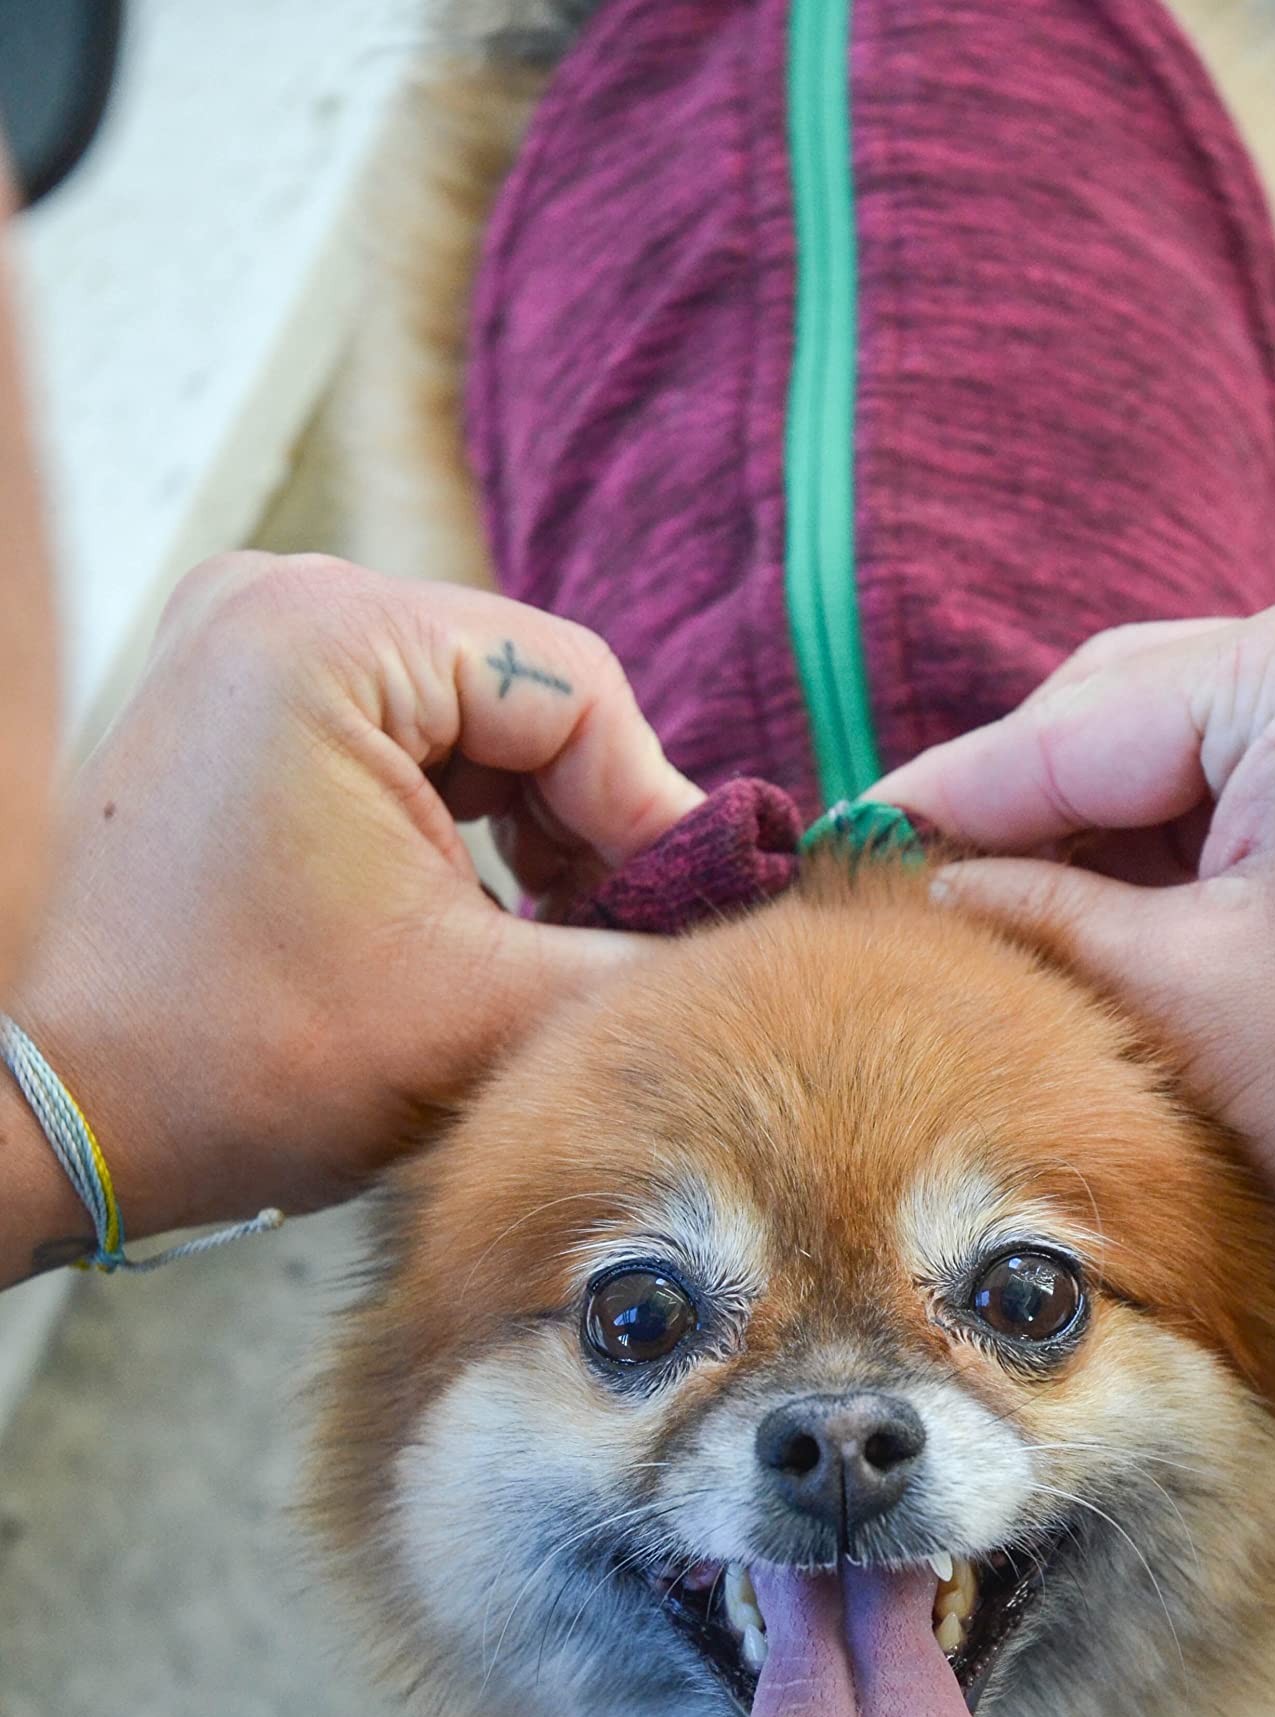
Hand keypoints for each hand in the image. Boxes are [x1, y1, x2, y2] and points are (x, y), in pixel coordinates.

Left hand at [8, 554, 698, 1246]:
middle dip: (593, 827)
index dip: (654, 815)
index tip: (694, 927)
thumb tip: (763, 939)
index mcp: (326, 634)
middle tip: (628, 946)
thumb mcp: (483, 1014)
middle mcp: (276, 600)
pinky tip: (484, 924)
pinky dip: (465, 829)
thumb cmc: (243, 1062)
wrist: (65, 1116)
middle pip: (526, 694)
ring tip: (556, 947)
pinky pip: (405, 741)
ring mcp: (245, 648)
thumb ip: (647, 961)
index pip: (575, 687)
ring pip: (474, 722)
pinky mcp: (237, 705)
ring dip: (537, 834)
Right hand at [877, 579, 1274, 1313]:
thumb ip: (1042, 916)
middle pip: (1128, 720)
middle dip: (1018, 811)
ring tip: (981, 923)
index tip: (842, 843)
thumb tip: (932, 885)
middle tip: (902, 890)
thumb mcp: (1184, 988)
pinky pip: (1249, 809)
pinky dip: (1168, 867)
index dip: (947, 795)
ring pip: (1183, 767)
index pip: (1078, 723)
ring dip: (1088, 844)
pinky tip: (1089, 931)